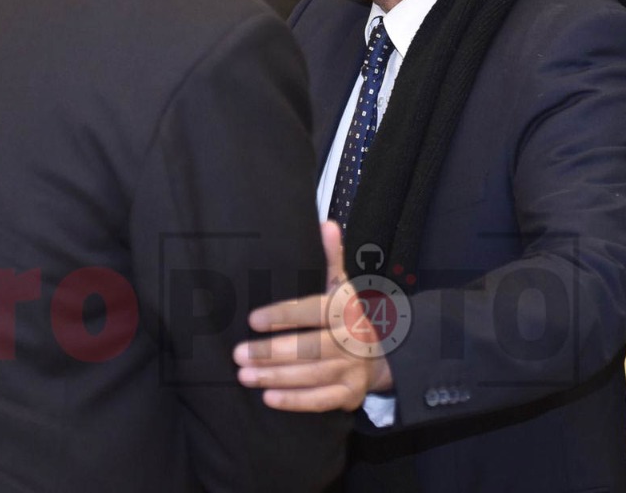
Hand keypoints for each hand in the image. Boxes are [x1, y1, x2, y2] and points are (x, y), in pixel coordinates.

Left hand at [233, 220, 393, 411]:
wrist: (387, 351)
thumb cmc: (349, 313)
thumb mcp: (342, 284)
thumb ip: (331, 257)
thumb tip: (326, 224)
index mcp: (345, 310)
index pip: (312, 311)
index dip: (283, 316)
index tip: (253, 319)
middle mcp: (351, 340)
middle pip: (308, 348)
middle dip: (271, 352)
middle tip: (238, 353)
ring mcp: (352, 370)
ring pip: (311, 375)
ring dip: (275, 378)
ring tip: (244, 375)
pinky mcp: (350, 395)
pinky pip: (321, 400)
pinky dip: (295, 401)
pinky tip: (268, 398)